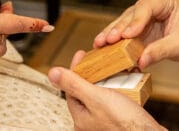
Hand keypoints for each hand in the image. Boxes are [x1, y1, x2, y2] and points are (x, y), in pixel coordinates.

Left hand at [48, 51, 162, 130]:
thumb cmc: (125, 124)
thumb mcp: (96, 97)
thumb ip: (74, 84)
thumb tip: (53, 73)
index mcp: (80, 118)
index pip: (71, 88)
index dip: (75, 69)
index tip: (81, 54)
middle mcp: (90, 122)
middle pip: (85, 91)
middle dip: (92, 74)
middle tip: (98, 62)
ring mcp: (104, 122)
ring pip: (100, 95)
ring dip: (107, 81)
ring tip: (114, 71)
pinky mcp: (118, 121)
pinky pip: (114, 101)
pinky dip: (119, 90)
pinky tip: (126, 83)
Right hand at [93, 0, 178, 68]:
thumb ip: (161, 51)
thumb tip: (141, 60)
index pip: (146, 8)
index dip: (135, 23)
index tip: (125, 36)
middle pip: (132, 14)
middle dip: (119, 29)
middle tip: (106, 41)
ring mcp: (144, 8)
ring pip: (125, 20)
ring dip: (113, 33)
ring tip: (99, 43)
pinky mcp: (139, 20)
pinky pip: (126, 28)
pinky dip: (116, 38)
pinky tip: (103, 45)